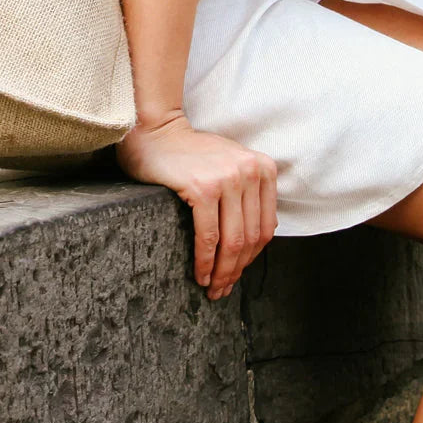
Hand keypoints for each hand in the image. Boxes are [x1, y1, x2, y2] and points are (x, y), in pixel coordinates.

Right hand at [114, 112, 278, 300]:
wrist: (157, 132)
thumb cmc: (192, 154)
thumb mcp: (231, 166)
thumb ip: (249, 194)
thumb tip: (256, 243)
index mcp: (263, 168)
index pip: (265, 226)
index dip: (252, 257)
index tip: (237, 273)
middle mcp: (250, 171)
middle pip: (250, 237)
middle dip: (237, 270)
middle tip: (222, 289)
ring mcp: (228, 179)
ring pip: (232, 242)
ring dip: (222, 272)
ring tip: (211, 287)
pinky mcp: (203, 188)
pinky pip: (209, 237)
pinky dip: (205, 262)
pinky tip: (199, 273)